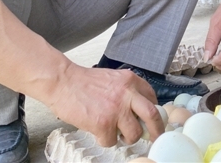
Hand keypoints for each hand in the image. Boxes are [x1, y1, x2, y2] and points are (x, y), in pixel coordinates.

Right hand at [46, 64, 163, 146]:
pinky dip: (106, 141)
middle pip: (152, 115)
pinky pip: (112, 141)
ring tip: (118, 134)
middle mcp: (127, 93)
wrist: (63, 82)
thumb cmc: (84, 82)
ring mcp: (116, 109)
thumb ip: (127, 91)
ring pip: (134, 133)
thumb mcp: (113, 79)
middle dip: (157, 130)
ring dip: (128, 138)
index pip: (152, 98)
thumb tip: (139, 110)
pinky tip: (99, 132)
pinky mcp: (103, 123)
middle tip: (154, 137)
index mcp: (131, 80)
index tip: (153, 120)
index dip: (155, 111)